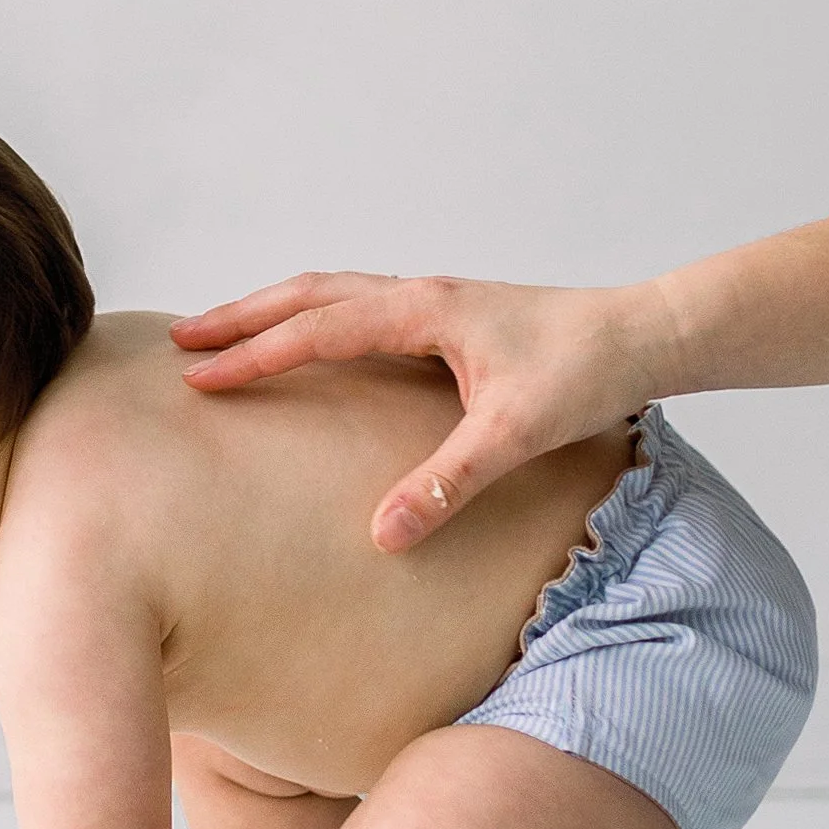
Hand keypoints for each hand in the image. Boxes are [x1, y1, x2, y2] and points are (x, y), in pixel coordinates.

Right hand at [170, 273, 653, 550]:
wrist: (646, 335)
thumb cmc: (587, 374)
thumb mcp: (515, 436)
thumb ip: (447, 484)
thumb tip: (382, 534)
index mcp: (422, 311)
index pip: (316, 331)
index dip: (254, 356)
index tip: (198, 378)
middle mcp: (419, 294)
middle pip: (307, 294)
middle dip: (242, 316)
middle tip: (182, 341)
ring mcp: (434, 299)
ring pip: (332, 293)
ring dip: (275, 311)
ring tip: (226, 335)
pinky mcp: (449, 315)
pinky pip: (359, 305)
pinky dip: (315, 316)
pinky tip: (312, 344)